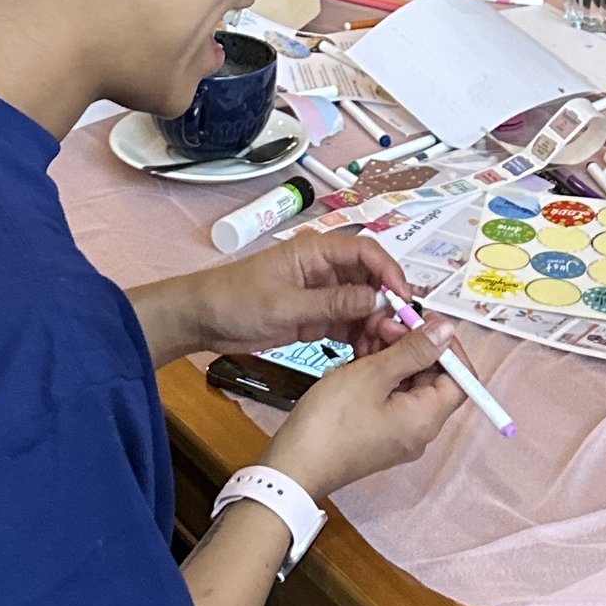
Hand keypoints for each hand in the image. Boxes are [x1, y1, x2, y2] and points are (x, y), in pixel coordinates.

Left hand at [188, 226, 410, 362]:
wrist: (202, 320)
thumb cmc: (236, 300)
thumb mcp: (285, 304)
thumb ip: (332, 303)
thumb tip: (377, 300)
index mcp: (316, 250)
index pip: (366, 251)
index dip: (389, 272)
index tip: (403, 299)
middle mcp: (324, 268)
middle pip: (370, 279)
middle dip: (385, 304)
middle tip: (393, 334)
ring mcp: (321, 293)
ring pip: (362, 305)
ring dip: (373, 325)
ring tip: (378, 349)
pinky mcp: (316, 317)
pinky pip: (347, 323)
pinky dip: (358, 337)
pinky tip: (365, 354)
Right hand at [267, 327, 459, 497]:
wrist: (292, 467)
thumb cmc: (331, 423)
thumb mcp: (374, 375)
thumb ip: (414, 350)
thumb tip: (446, 331)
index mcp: (426, 419)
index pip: (460, 378)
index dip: (447, 346)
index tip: (424, 322)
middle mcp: (418, 430)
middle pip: (432, 378)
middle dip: (412, 345)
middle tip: (385, 324)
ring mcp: (397, 434)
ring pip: (407, 384)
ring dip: (392, 356)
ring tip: (366, 337)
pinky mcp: (376, 433)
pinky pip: (389, 397)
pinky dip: (379, 374)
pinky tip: (358, 356)